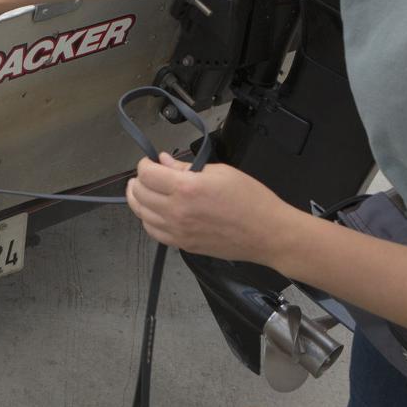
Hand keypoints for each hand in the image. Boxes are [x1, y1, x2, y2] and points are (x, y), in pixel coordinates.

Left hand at [126, 153, 297, 262]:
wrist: (267, 233)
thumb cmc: (250, 199)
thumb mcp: (220, 172)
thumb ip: (186, 167)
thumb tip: (163, 161)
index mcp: (186, 188)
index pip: (147, 174)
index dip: (144, 164)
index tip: (150, 162)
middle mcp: (177, 211)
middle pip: (139, 194)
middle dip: (138, 180)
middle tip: (146, 175)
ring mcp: (178, 231)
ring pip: (142, 215)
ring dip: (139, 200)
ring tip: (144, 191)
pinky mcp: (183, 245)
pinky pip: (154, 232)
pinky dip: (148, 220)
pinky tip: (154, 212)